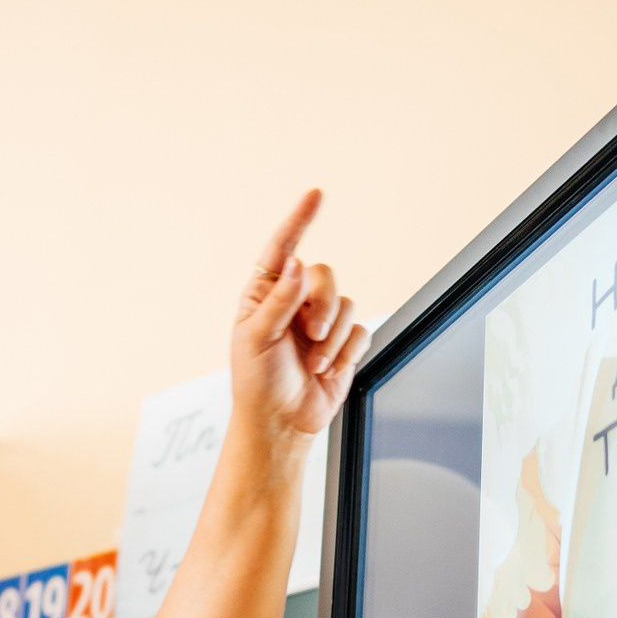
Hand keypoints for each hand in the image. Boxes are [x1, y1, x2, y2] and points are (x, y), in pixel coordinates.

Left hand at [232, 190, 368, 440]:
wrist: (281, 422)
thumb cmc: (257, 382)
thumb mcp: (257, 338)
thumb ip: (280, 300)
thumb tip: (297, 262)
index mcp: (264, 294)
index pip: (283, 248)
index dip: (300, 220)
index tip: (316, 195)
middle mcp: (294, 301)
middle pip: (325, 276)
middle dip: (322, 307)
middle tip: (309, 336)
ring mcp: (320, 321)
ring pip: (345, 303)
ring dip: (331, 338)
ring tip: (313, 362)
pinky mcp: (342, 343)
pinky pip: (359, 330)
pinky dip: (345, 352)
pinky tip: (327, 370)